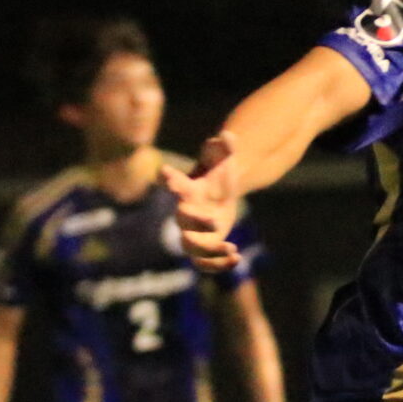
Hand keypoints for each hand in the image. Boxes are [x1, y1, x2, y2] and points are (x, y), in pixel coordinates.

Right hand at [163, 132, 242, 272]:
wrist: (221, 194)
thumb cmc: (218, 174)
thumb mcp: (223, 159)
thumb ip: (224, 148)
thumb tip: (228, 136)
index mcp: (188, 188)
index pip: (175, 183)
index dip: (170, 178)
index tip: (165, 173)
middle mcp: (185, 211)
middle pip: (182, 219)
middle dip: (196, 221)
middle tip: (216, 221)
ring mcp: (192, 231)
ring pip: (190, 247)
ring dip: (209, 251)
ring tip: (232, 249)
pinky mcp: (203, 246)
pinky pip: (202, 263)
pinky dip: (217, 266)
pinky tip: (237, 260)